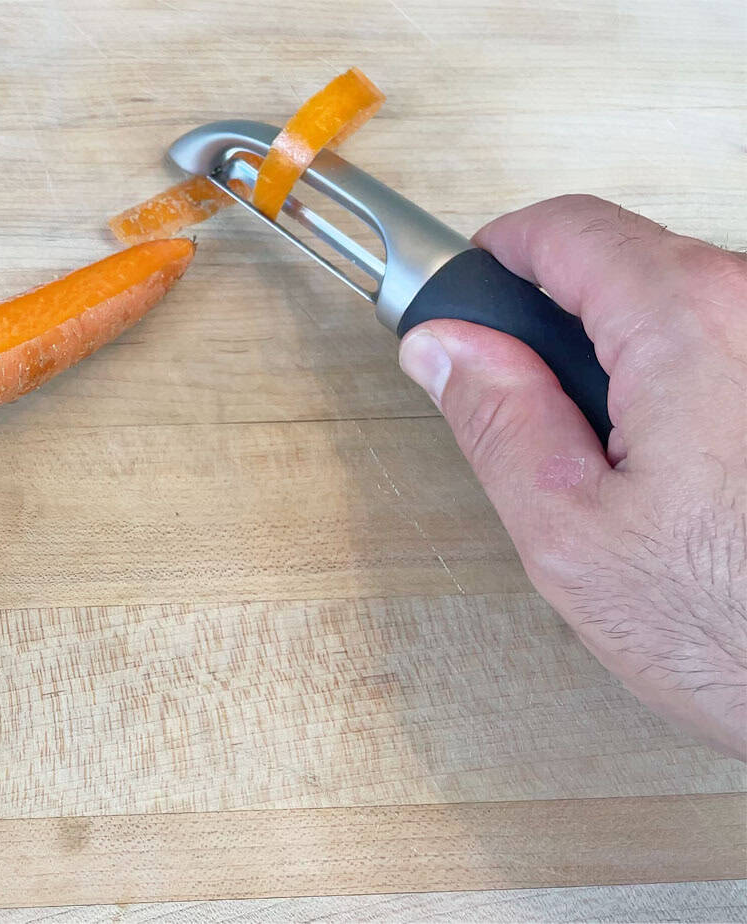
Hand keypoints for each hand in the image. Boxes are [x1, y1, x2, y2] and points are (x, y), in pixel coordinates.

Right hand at [398, 194, 745, 758]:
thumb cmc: (745, 630)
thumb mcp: (569, 530)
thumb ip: (496, 418)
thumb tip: (446, 349)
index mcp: (688, 326)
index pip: (569, 228)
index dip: (498, 256)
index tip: (468, 299)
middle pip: (627, 262)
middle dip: (559, 321)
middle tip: (524, 404)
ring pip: (681, 310)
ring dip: (626, 361)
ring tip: (611, 465)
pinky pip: (728, 352)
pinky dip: (683, 388)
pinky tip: (681, 476)